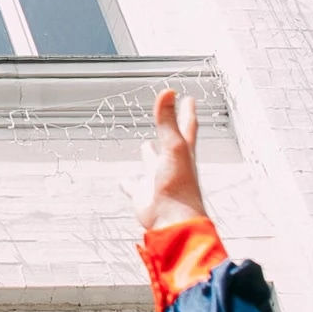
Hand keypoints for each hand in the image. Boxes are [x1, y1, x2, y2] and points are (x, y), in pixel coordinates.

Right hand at [134, 89, 208, 231]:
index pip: (187, 126)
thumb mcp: (172, 147)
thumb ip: (167, 120)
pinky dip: (129, 182)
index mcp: (183, 152)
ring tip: (144, 146)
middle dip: (168, 131)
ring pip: (152, 163)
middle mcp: (172, 164)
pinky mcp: (143, 194)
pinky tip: (124, 180)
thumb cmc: (179, 186)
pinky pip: (133, 186)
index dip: (187, 111)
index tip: (187, 98)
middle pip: (170, 143)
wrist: (171, 220)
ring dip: (149, 155)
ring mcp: (157, 179)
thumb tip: (168, 91)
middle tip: (166, 119)